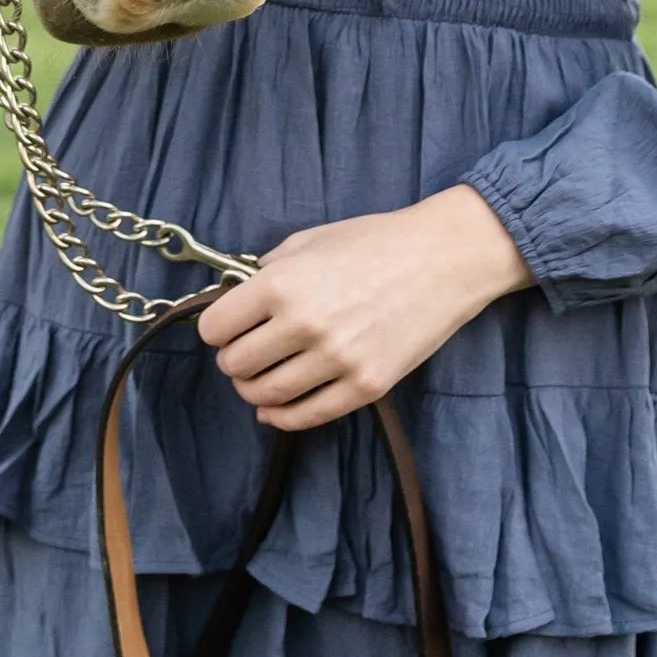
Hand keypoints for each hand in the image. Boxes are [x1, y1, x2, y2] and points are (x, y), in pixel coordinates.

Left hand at [196, 186, 532, 431]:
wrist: (441, 260)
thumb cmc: (374, 241)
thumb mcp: (310, 240)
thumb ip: (268, 270)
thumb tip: (236, 296)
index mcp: (283, 284)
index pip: (217, 327)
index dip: (216, 327)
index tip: (224, 326)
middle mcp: (304, 325)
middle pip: (236, 365)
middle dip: (233, 358)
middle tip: (243, 350)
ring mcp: (336, 360)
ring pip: (266, 395)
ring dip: (253, 389)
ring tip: (258, 377)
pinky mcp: (365, 387)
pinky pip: (306, 416)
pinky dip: (282, 416)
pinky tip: (274, 408)